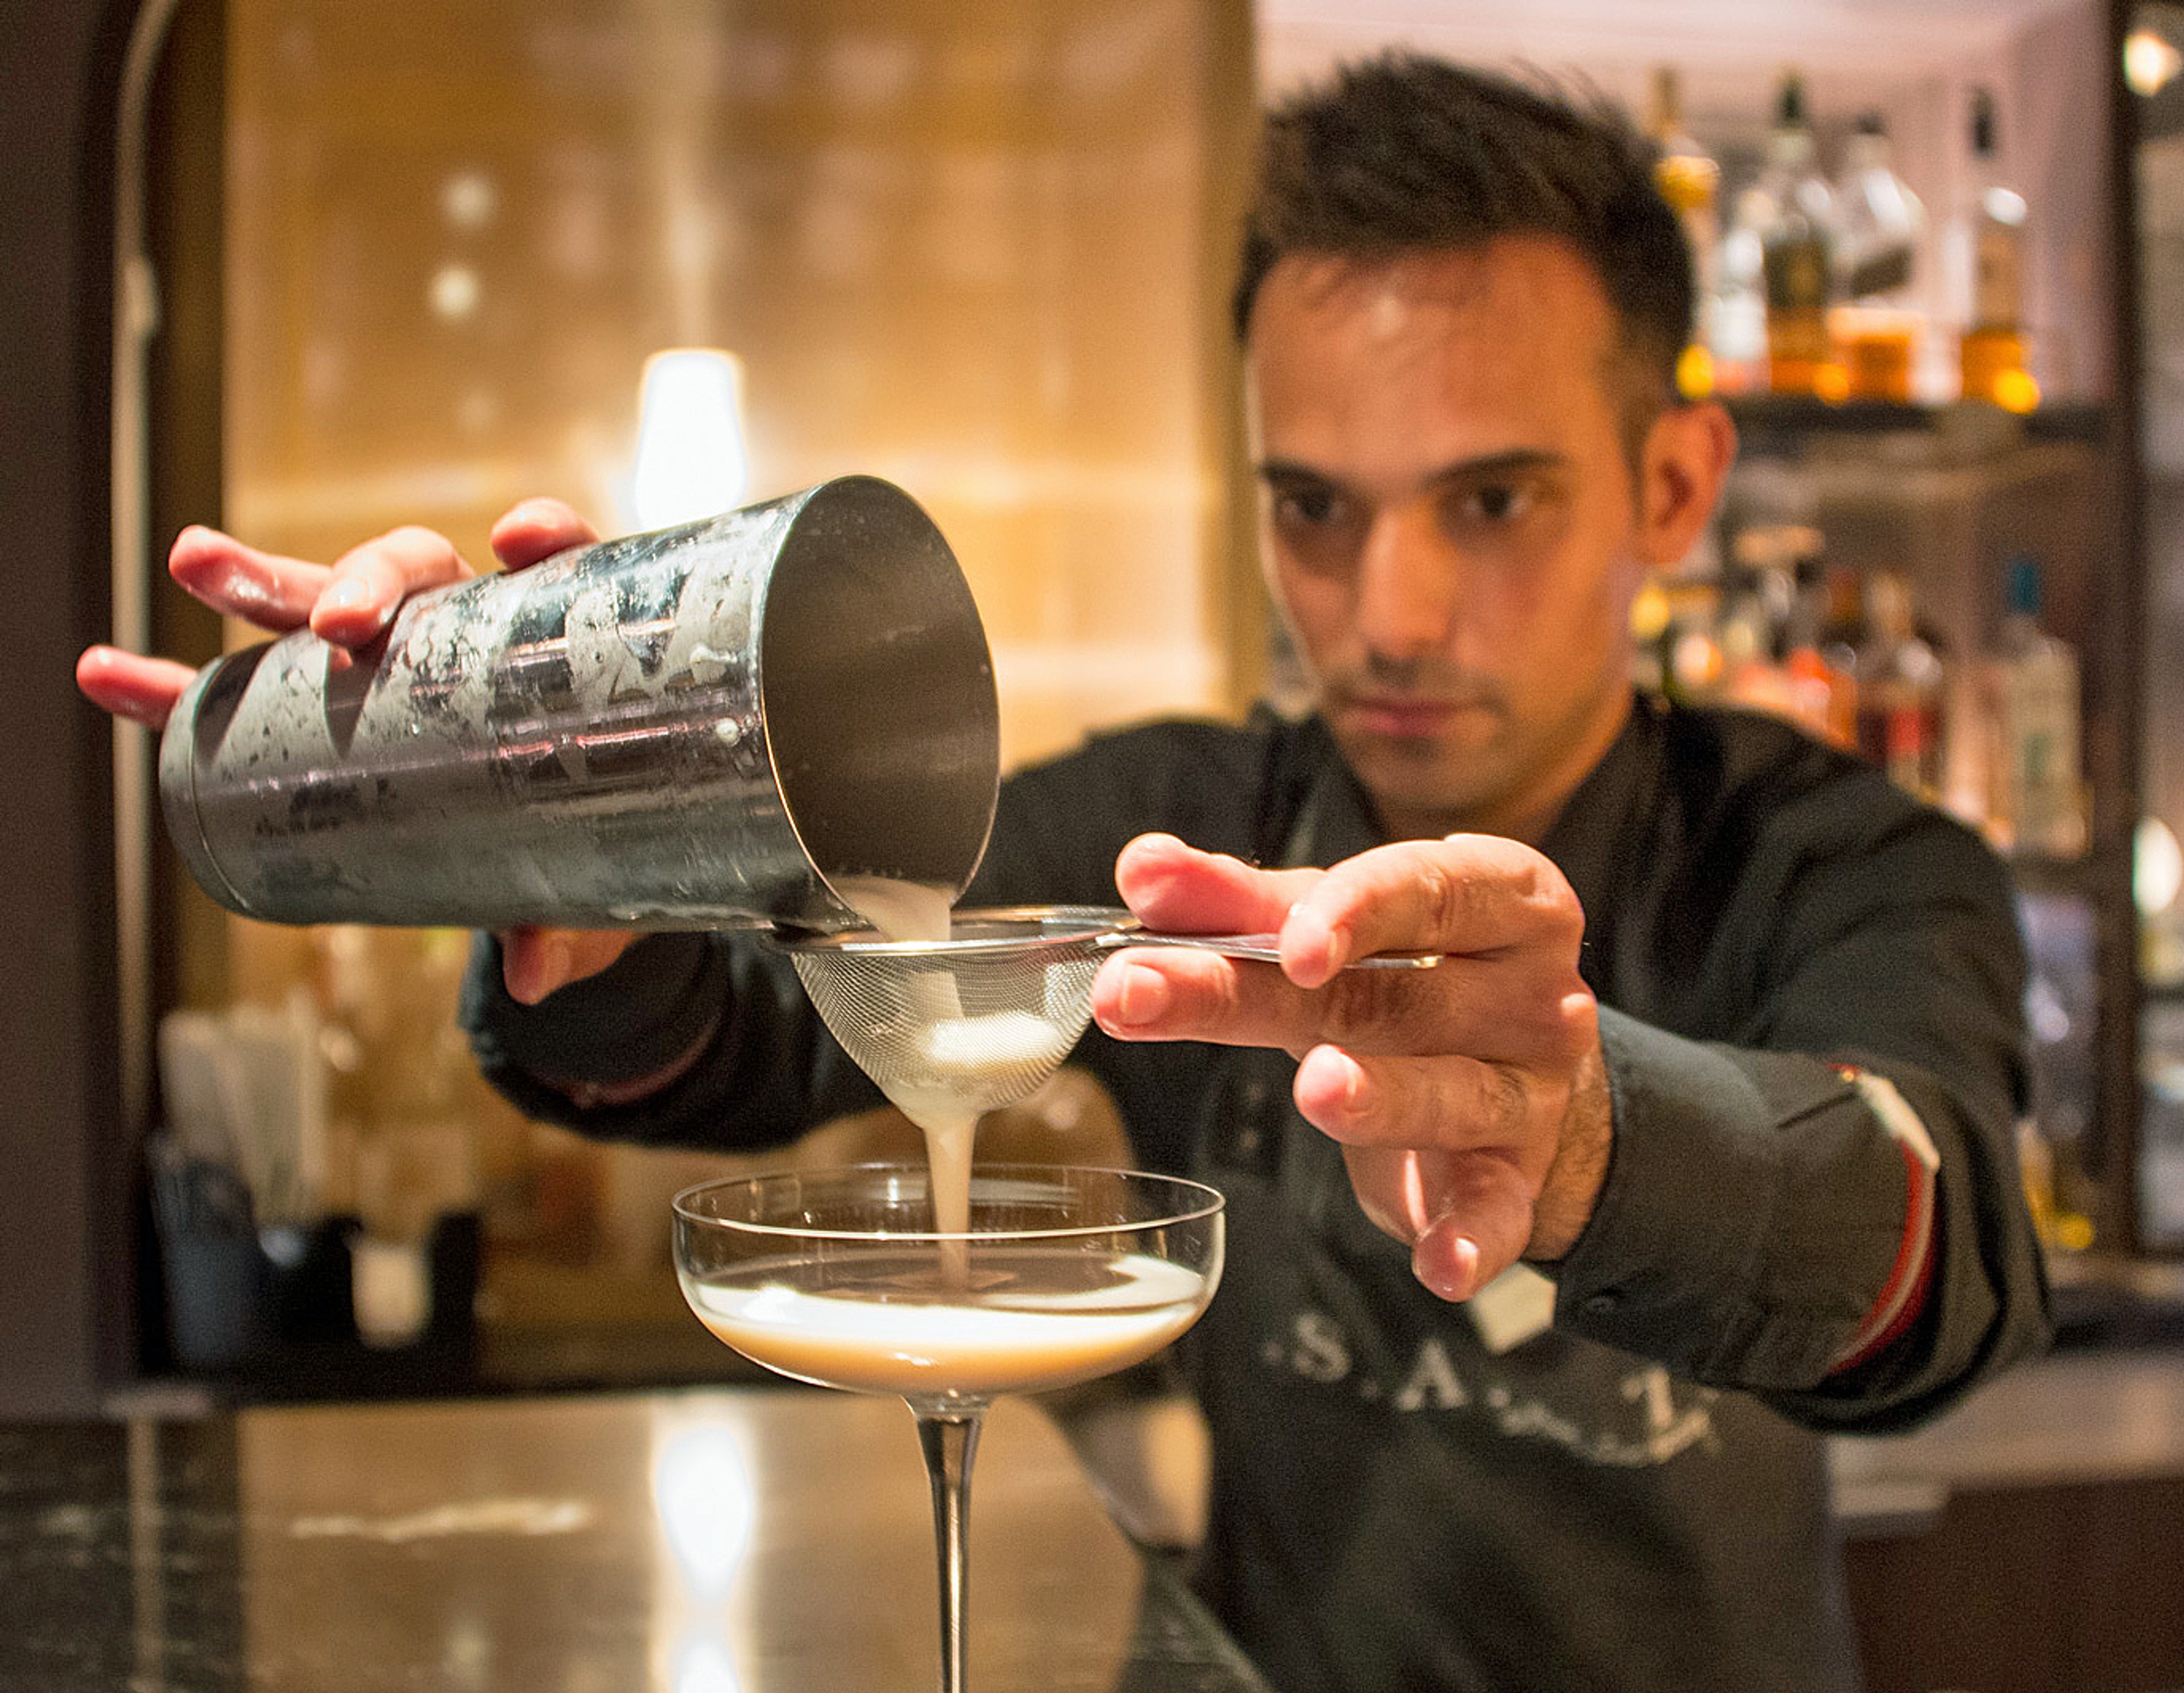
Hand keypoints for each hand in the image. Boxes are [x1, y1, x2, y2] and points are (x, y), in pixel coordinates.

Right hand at [74, 498, 635, 1003]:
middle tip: (340, 619)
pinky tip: (112, 675)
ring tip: (195, 560)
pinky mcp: (307, 710)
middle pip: (413, 571)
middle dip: (368, 580)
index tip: (517, 541)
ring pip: (314, 603)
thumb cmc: (574, 844)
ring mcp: (378, 662)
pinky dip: (175, 685)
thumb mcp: (578, 886)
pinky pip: (233, 688)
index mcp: (540, 649)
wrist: (534, 861)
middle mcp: (457, 632)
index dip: (543, 538)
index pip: (551, 569)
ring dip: (254, 580)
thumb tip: (528, 974)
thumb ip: (559, 922)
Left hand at [1089, 831, 1607, 1301]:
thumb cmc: (1406, 975)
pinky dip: (1469, 1239)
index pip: (1429, 888)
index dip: (1356, 910)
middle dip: (1260, 994)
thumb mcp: (1327, 930)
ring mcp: (1530, 1092)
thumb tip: (1144, 868)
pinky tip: (1436, 1266)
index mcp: (1499, 898)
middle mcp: (1530, 992)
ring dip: (1382, 1098)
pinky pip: (1497, 1212)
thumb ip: (1237, 903)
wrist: (1509, 1072)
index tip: (1287, 939)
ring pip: (1451, 1094)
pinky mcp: (1515, 1180)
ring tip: (1315, 1090)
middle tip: (1135, 992)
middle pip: (1393, 994)